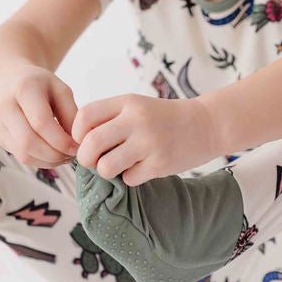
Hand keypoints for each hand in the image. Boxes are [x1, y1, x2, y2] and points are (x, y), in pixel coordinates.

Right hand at [0, 65, 79, 168]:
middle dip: (54, 154)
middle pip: (28, 141)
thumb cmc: (41, 86)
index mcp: (24, 89)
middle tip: (72, 155)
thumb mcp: (61, 90)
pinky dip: (40, 161)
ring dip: (48, 161)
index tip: (77, 146)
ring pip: (23, 153)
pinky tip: (53, 155)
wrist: (11, 82)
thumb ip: (71, 114)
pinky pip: (21, 157)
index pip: (41, 122)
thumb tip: (77, 141)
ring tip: (65, 156)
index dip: (61, 140)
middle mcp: (5, 107)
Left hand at [71, 93, 219, 185]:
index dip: (77, 134)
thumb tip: (75, 142)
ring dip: (107, 171)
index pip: (84, 116)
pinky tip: (142, 168)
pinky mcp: (160, 164)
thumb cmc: (163, 118)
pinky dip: (131, 177)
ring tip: (119, 165)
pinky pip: (128, 179)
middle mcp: (137, 120)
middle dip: (86, 158)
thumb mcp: (136, 106)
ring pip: (106, 167)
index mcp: (127, 103)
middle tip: (93, 161)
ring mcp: (149, 142)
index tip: (84, 141)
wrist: (206, 125)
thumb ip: (108, 117)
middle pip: (90, 144)